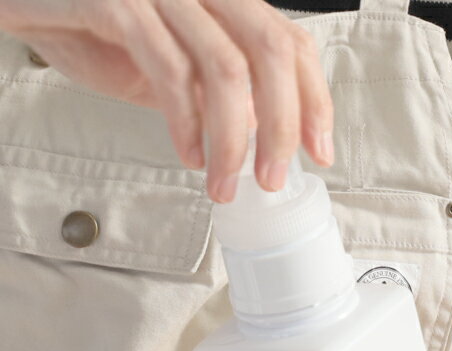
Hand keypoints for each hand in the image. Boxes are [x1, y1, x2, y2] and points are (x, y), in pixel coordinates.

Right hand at [0, 0, 333, 201]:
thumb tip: (256, 134)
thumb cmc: (90, 23)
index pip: (290, 42)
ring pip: (225, 66)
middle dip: (281, 126)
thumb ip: (212, 88)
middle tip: (273, 179)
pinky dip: (185, 121)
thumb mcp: (168, 61)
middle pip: (271, 51)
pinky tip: (189, 154)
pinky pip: (167, 68)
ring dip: (232, 140)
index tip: (319, 151)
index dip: (314, 100)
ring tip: (224, 183)